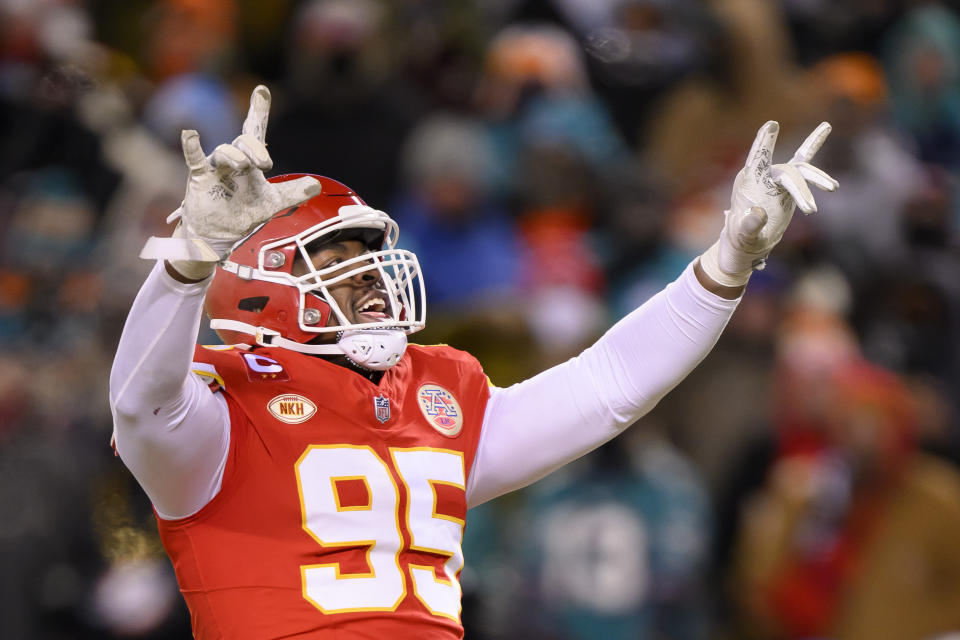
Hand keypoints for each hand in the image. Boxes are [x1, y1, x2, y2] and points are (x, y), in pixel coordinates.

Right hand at [140, 85, 320, 276]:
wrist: (222, 234)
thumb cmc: (245, 212)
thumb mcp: (274, 202)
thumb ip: (294, 192)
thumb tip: (316, 185)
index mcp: (250, 159)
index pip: (255, 131)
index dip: (258, 112)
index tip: (261, 91)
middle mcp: (233, 158)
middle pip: (243, 141)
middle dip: (255, 149)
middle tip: (265, 164)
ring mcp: (215, 167)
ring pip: (224, 151)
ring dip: (235, 157)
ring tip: (244, 167)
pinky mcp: (200, 178)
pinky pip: (194, 158)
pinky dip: (191, 146)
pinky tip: (190, 134)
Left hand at [700, 121, 837, 286]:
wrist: (749, 242)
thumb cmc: (742, 238)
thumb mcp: (744, 234)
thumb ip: (750, 224)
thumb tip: (758, 212)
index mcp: (748, 182)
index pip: (757, 159)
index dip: (764, 143)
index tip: (771, 125)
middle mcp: (763, 175)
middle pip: (788, 173)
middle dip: (801, 190)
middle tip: (811, 211)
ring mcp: (776, 177)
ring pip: (801, 169)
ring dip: (817, 178)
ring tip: (833, 188)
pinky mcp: (788, 184)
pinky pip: (803, 162)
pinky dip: (813, 144)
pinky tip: (826, 127)